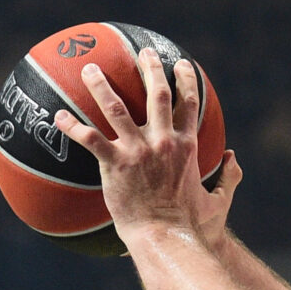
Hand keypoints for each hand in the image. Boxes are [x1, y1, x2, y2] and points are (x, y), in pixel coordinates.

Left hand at [54, 48, 240, 244]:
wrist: (166, 237)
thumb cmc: (192, 225)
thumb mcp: (219, 201)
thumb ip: (230, 177)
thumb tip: (233, 158)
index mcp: (186, 146)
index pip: (188, 103)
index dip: (186, 80)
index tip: (180, 64)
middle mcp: (163, 141)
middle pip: (157, 94)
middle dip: (150, 68)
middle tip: (142, 52)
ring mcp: (138, 151)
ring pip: (116, 107)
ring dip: (101, 85)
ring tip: (89, 68)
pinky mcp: (115, 165)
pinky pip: (90, 139)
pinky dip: (73, 127)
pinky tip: (57, 117)